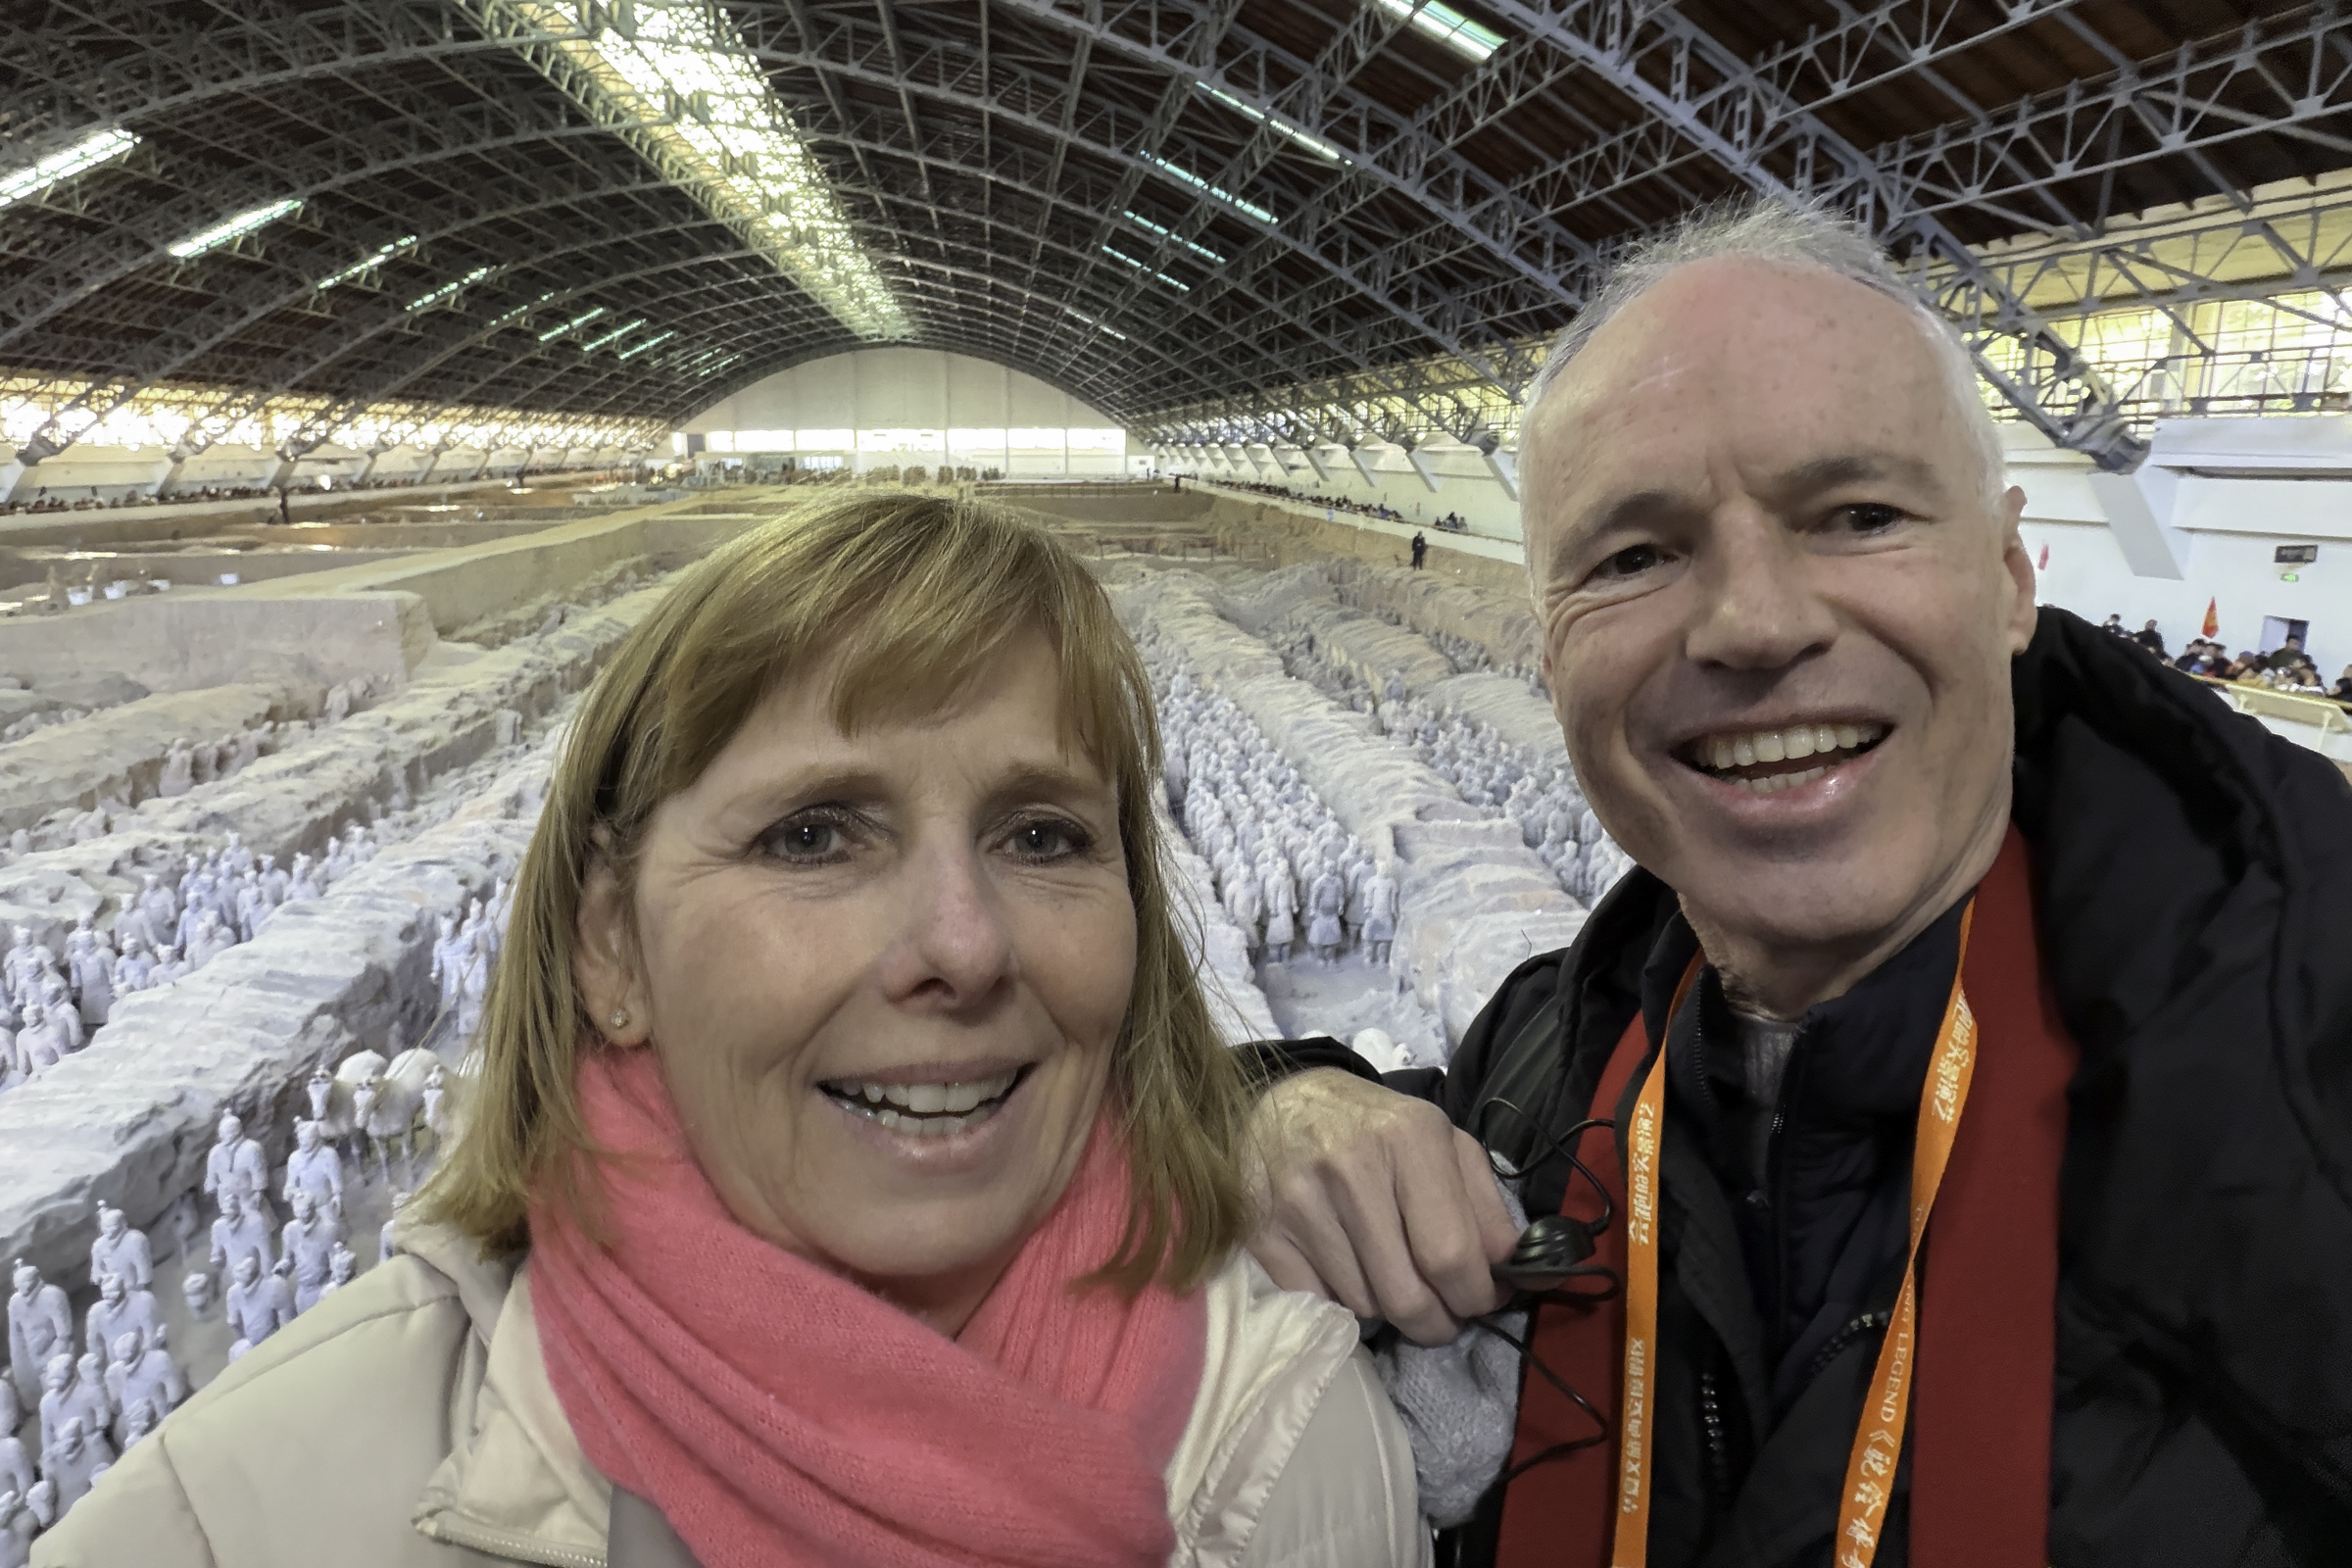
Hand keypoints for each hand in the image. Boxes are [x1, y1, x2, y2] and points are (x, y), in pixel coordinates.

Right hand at [1247, 1068, 1521, 1344]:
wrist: (1283, 1102)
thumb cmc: (1377, 1129)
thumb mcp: (1445, 1146)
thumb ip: (1489, 1210)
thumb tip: (1529, 1275)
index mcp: (1410, 1139)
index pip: (1452, 1255)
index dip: (1476, 1295)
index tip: (1481, 1298)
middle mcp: (1352, 1169)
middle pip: (1408, 1297)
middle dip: (1437, 1322)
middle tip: (1442, 1310)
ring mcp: (1300, 1203)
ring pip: (1366, 1308)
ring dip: (1389, 1309)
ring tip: (1390, 1275)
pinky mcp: (1263, 1232)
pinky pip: (1320, 1304)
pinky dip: (1343, 1303)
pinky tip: (1348, 1271)